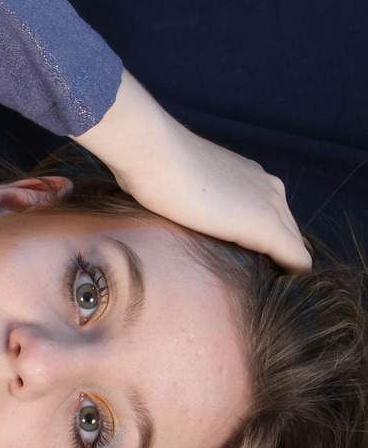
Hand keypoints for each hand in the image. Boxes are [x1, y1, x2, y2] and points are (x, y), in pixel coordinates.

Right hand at [73, 71, 310, 272]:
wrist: (154, 155)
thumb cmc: (152, 168)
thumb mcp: (174, 186)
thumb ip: (185, 200)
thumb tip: (167, 217)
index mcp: (248, 176)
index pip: (268, 214)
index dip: (259, 241)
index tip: (240, 262)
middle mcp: (268, 187)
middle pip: (287, 230)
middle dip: (275, 256)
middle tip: (255, 284)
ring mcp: (271, 204)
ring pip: (293, 244)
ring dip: (281, 266)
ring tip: (264, 290)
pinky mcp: (267, 226)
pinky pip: (295, 257)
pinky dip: (291, 275)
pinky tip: (277, 292)